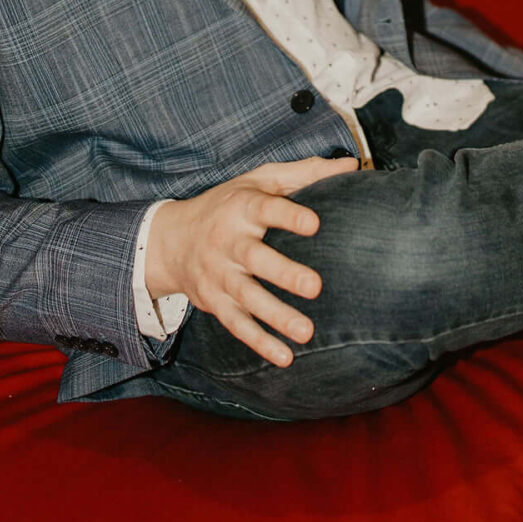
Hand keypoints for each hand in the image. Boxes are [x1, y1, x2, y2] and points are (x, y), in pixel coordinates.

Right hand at [146, 156, 358, 366]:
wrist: (170, 240)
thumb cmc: (228, 204)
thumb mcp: (259, 180)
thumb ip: (304, 173)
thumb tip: (352, 165)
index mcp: (242, 207)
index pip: (265, 209)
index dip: (288, 216)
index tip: (315, 224)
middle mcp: (228, 242)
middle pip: (255, 259)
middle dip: (284, 274)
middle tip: (316, 287)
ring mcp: (220, 275)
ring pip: (248, 298)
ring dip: (276, 317)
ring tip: (307, 332)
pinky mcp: (215, 302)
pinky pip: (238, 325)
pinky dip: (260, 342)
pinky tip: (285, 357)